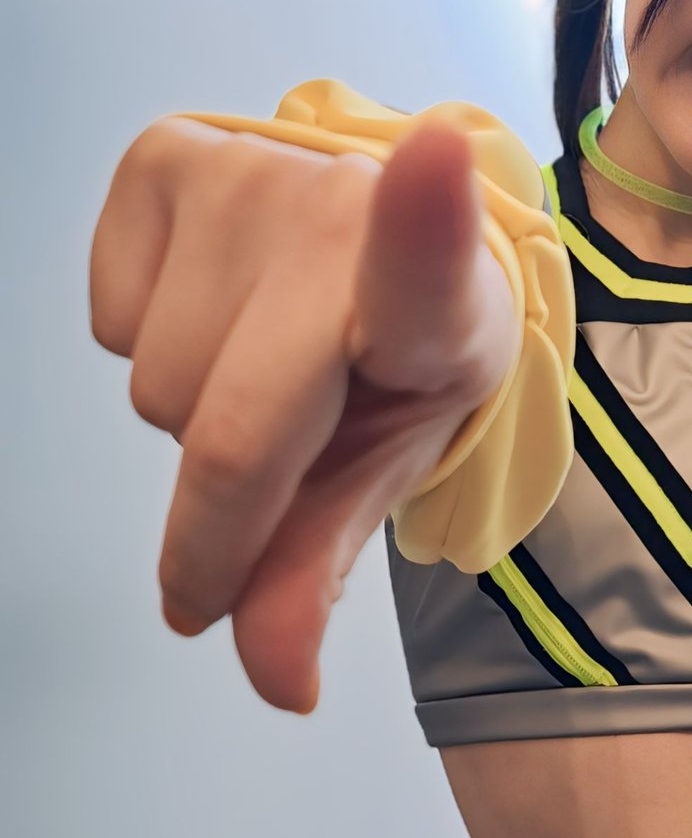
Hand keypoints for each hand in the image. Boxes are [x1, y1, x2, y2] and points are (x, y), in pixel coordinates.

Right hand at [90, 113, 518, 712]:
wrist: (381, 240)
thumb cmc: (392, 359)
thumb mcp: (379, 469)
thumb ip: (316, 572)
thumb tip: (274, 685)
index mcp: (438, 300)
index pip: (428, 264)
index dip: (426, 216)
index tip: (439, 155)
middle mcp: (342, 213)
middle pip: (219, 429)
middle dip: (236, 484)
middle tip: (299, 429)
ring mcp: (248, 173)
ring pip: (154, 385)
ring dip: (198, 401)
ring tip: (271, 352)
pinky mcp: (166, 152)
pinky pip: (107, 322)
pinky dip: (152, 338)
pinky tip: (224, 303)